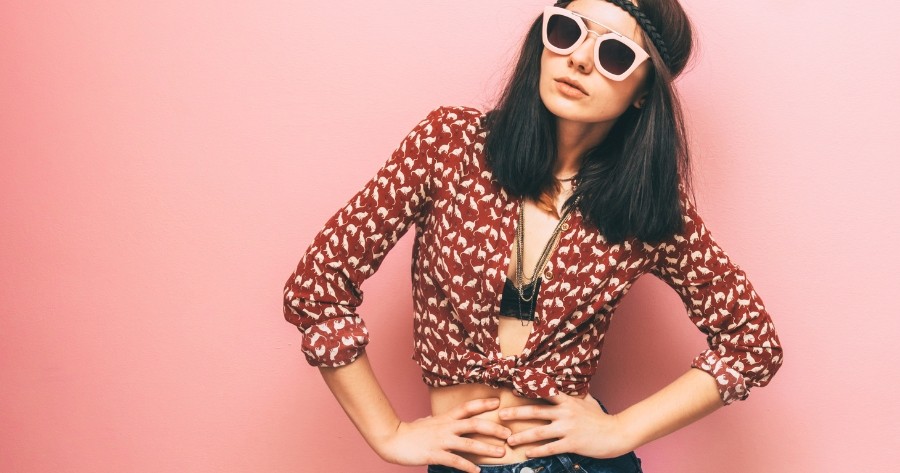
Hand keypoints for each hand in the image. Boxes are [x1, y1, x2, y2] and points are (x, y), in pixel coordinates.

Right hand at [373, 397, 512, 472]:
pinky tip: (477, 471)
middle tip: (509, 433)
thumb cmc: (410, 432)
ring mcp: (441, 440)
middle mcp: (446, 427)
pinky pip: (455, 460)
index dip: (483, 404)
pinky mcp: (435, 454)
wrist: (392, 439)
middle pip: (474, 424)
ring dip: (487, 448)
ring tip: (501, 453)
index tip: (498, 402)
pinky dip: (467, 466)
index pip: (467, 407)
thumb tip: (435, 418)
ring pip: (469, 443)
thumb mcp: (426, 422)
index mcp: (445, 418)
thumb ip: (436, 421)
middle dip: (493, 428)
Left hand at [498, 393, 633, 458]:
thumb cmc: (601, 417)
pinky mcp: (572, 443)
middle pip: (535, 412)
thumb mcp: (587, 401)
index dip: (527, 390)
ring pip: (539, 432)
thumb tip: (567, 386)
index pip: (544, 393)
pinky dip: (538, 451)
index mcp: (567, 401)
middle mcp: (565, 413)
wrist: (616, 433)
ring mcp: (568, 428)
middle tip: (501, 415)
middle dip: (516, 413)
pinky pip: (551, 448)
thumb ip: (574, 395)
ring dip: (522, 436)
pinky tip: (527, 453)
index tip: (511, 389)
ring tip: (509, 440)